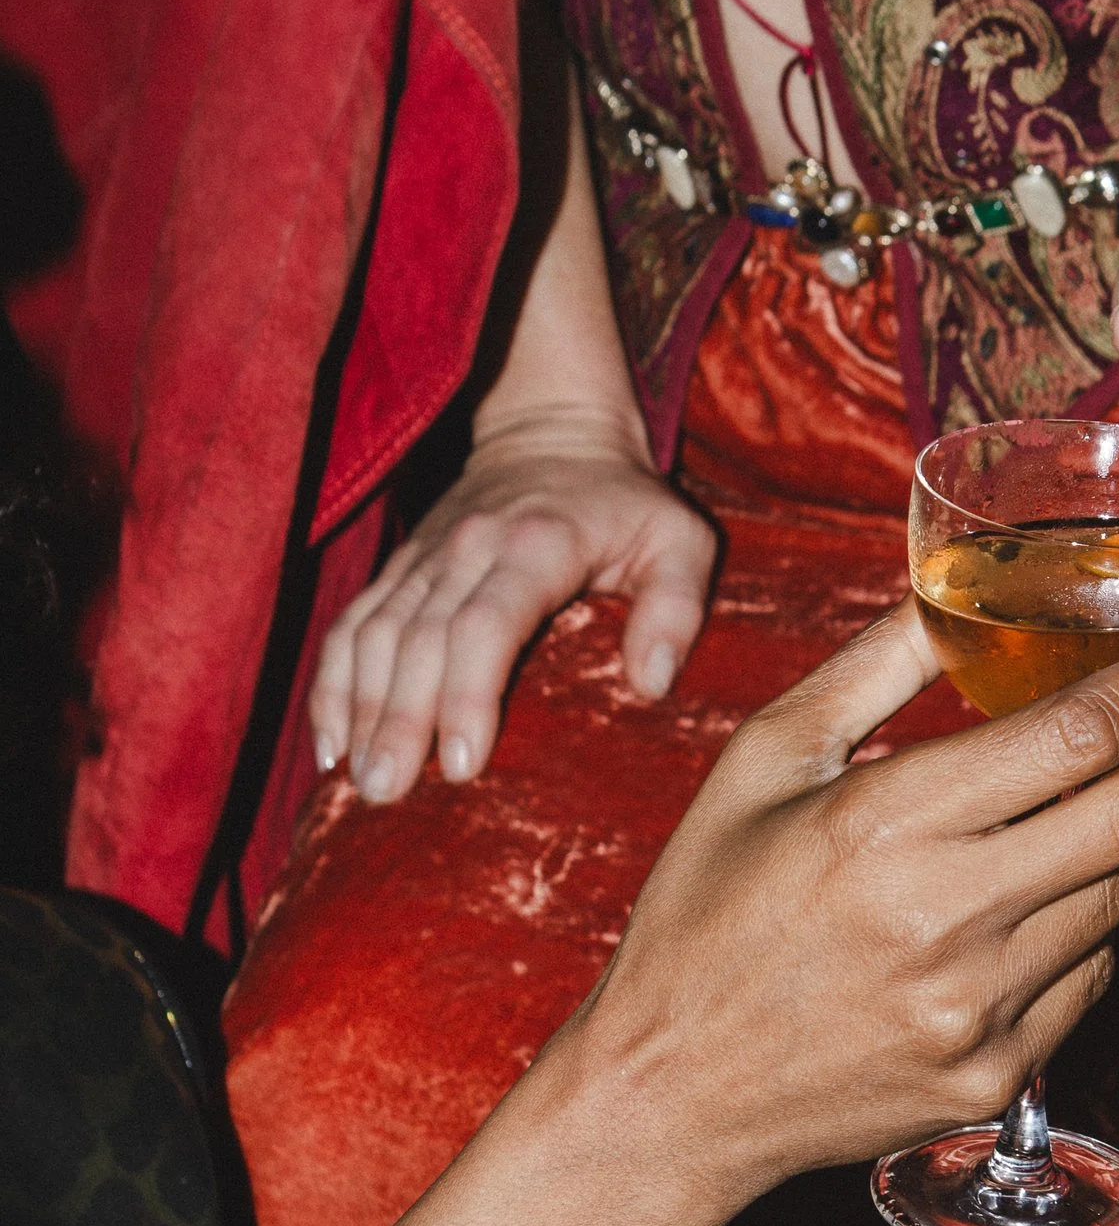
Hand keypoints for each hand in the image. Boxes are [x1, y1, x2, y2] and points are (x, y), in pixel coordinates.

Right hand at [310, 409, 717, 802]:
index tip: (462, 766)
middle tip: (389, 794)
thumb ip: (676, 609)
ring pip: (375, 634)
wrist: (554, 431)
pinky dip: (334, 683)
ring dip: (360, 710)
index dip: (467, 694)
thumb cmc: (628, 504)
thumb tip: (652, 684)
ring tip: (359, 781)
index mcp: (538, 545)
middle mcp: (467, 548)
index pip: (488, 623)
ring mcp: (424, 556)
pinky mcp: (399, 566)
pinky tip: (331, 744)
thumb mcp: (682, 541)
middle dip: (400, 721)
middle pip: (419, 640)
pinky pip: (352, 624)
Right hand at [577, 602, 1118, 1208]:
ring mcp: (980, 1007)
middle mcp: (946, 917)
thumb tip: (957, 595)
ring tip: (1115, 796)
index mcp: (885, 823)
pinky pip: (1091, 976)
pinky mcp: (997, 1074)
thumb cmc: (705, 916)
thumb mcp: (762, 763)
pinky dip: (1087, 925)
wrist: (672, 1093)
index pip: (1079, 735)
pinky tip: (1042, 903)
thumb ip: (871, 669)